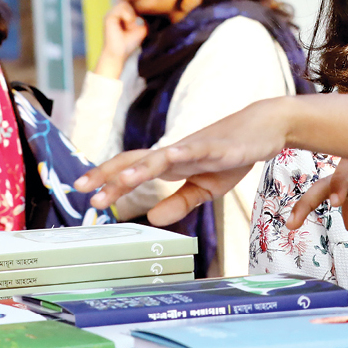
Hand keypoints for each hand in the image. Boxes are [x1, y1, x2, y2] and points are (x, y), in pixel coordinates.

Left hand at [76, 99, 289, 225]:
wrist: (264, 128)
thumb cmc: (232, 155)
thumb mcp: (205, 188)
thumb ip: (178, 203)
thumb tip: (152, 219)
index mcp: (170, 163)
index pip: (132, 168)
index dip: (107, 178)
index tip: (84, 193)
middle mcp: (175, 152)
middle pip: (136, 160)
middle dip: (109, 174)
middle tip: (84, 189)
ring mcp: (195, 147)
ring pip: (160, 156)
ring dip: (139, 170)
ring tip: (120, 183)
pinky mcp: (218, 147)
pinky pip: (197, 150)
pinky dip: (183, 154)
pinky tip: (171, 158)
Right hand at [94, 0, 147, 78]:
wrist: (119, 54)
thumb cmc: (128, 44)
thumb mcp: (141, 29)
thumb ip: (144, 19)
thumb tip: (151, 12)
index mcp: (120, 14)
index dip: (135, 0)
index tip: (143, 8)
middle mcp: (114, 12)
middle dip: (135, 7)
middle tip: (135, 21)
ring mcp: (110, 13)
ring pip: (125, 3)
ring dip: (132, 14)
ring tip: (131, 25)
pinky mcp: (108, 17)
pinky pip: (121, 8)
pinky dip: (128, 16)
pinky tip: (128, 24)